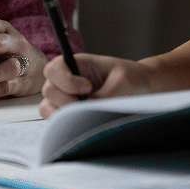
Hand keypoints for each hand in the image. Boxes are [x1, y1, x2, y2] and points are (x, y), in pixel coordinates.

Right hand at [39, 53, 153, 117]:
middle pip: (48, 90)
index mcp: (78, 64)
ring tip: (87, 114)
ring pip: (47, 107)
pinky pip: (56, 121)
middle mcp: (67, 80)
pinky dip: (65, 124)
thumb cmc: (132, 78)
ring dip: (64, 114)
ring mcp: (66, 97)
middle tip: (89, 104)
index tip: (87, 87)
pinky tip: (84, 121)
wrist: (142, 88)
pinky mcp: (69, 113)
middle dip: (67, 100)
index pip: (54, 69)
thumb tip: (86, 111)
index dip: (65, 80)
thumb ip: (103, 96)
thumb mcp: (122, 83)